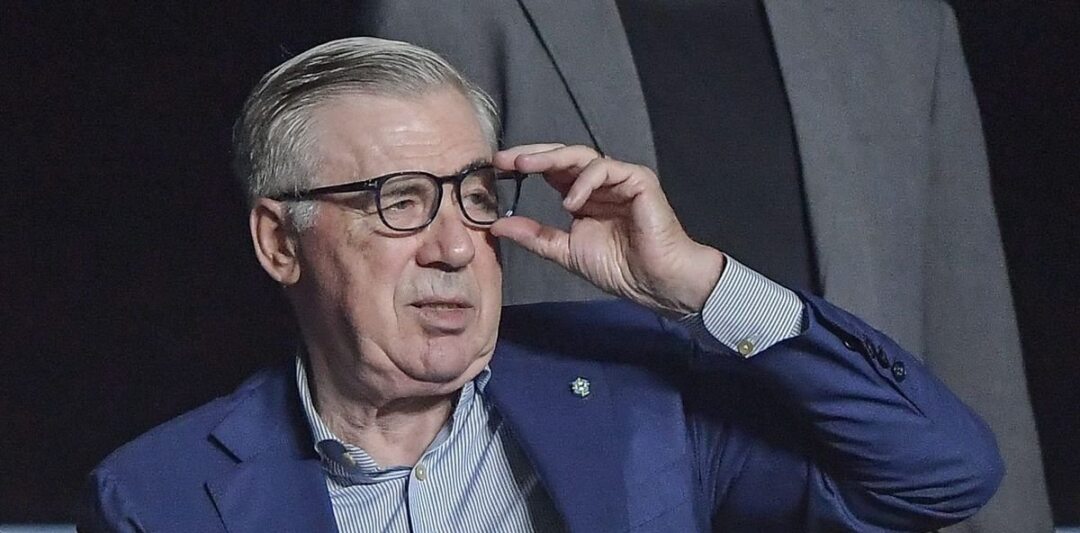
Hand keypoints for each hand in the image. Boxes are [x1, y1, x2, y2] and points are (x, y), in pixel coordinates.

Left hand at [490, 144, 725, 315]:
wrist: (654, 282)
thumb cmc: (619, 268)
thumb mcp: (565, 251)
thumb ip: (534, 236)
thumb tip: (496, 226)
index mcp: (582, 196)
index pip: (551, 171)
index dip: (525, 167)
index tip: (496, 168)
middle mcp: (599, 184)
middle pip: (563, 157)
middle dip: (533, 155)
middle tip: (505, 159)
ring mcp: (619, 179)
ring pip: (582, 156)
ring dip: (551, 159)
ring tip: (525, 167)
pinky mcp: (638, 180)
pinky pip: (607, 169)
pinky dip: (585, 182)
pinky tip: (570, 202)